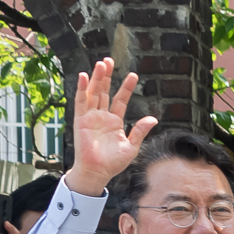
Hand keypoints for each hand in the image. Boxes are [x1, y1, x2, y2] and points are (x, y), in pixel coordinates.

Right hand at [69, 57, 157, 194]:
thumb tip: (153, 118)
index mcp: (115, 121)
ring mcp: (90, 117)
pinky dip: (82, 89)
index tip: (133, 75)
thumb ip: (140, 131)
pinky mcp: (81, 120)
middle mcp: (102, 116)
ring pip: (93, 93)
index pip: (121, 100)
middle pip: (104, 92)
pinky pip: (80, 102)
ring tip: (101, 64)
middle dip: (107, 76)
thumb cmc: (113, 163)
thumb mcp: (131, 146)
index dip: (126, 87)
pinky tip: (84, 76)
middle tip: (109, 60)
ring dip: (96, 78)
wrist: (98, 172)